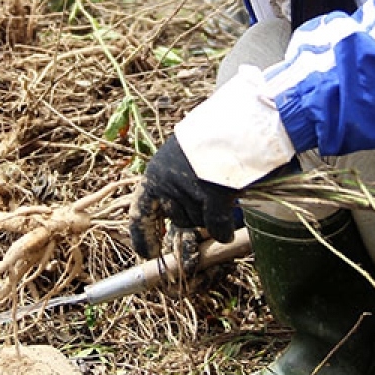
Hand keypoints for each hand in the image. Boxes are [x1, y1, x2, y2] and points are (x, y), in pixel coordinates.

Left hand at [128, 134, 237, 258]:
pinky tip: (228, 233)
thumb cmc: (209, 140)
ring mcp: (192, 193)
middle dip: (188, 226)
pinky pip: (217, 227)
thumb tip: (178, 221)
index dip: (142, 238)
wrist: (234, 120)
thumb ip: (177, 186)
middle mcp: (168, 186)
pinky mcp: (215, 197)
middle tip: (199, 228)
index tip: (148, 254)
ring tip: (222, 199)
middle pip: (177, 220)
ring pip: (198, 223)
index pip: (140, 215)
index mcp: (155, 176)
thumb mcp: (182, 160)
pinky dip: (223, 232)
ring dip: (207, 222)